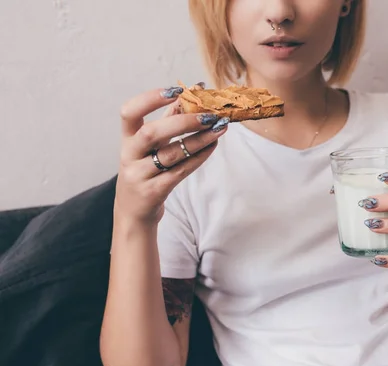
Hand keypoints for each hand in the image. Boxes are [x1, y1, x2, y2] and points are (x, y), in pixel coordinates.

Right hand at [115, 86, 229, 224]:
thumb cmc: (145, 173)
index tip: (176, 89)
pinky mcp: (154, 192)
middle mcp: (129, 156)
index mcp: (127, 140)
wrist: (134, 214)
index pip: (129, 112)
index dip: (150, 99)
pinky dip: (199, 157)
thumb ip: (165, 122)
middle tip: (209, 114)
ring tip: (220, 128)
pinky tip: (213, 145)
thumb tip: (186, 96)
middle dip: (183, 121)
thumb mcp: (148, 148)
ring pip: (171, 154)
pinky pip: (180, 172)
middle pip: (151, 133)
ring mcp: (140, 175)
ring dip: (199, 139)